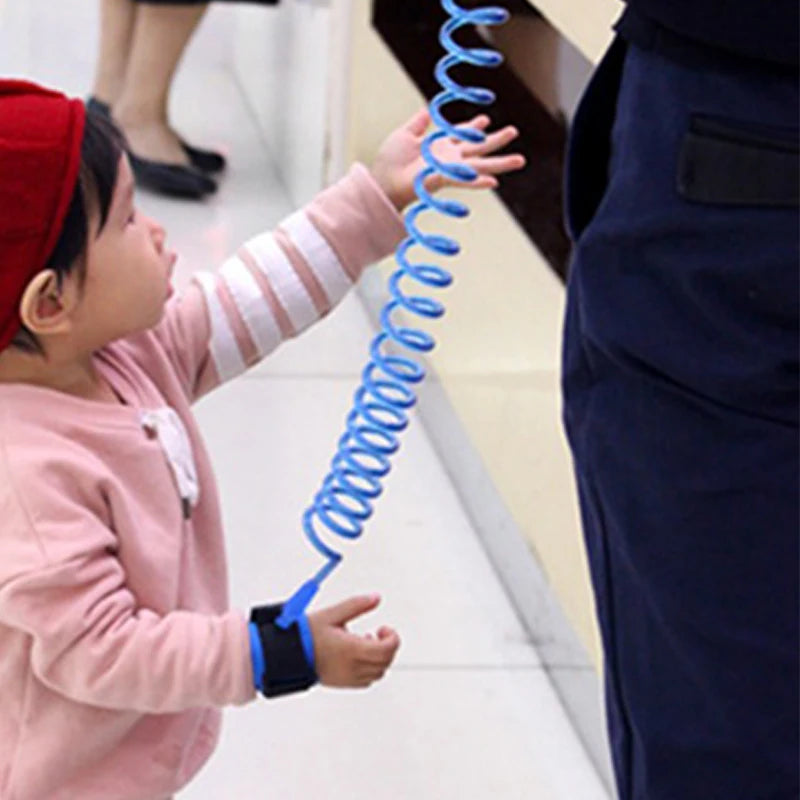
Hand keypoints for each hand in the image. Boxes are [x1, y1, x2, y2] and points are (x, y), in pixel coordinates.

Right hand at [308, 594, 400, 688]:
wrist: (286, 655)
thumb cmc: (305, 634)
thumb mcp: (332, 614)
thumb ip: (356, 605)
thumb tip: (376, 598)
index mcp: (351, 649)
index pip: (386, 649)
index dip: (392, 638)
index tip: (384, 628)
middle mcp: (352, 666)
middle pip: (385, 662)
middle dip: (388, 646)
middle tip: (378, 632)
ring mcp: (347, 678)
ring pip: (378, 673)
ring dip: (380, 658)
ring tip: (365, 641)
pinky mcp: (341, 683)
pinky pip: (366, 680)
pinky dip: (371, 668)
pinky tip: (358, 653)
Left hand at [371, 108, 525, 210]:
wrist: (383, 182)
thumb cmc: (389, 162)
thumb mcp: (404, 134)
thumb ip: (418, 123)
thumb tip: (426, 109)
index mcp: (440, 146)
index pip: (462, 135)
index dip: (474, 126)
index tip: (486, 119)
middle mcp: (449, 158)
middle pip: (479, 148)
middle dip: (497, 140)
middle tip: (514, 131)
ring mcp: (449, 169)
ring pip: (481, 164)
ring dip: (501, 162)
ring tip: (520, 160)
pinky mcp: (444, 179)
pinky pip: (466, 179)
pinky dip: (479, 181)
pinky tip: (494, 182)